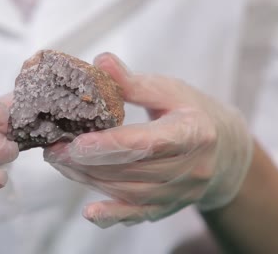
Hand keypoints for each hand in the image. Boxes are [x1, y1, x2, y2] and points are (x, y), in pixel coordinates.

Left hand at [44, 53, 252, 227]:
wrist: (223, 149)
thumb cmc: (192, 113)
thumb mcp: (169, 91)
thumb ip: (133, 83)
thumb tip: (100, 62)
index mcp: (193, 134)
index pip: (148, 144)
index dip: (110, 145)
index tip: (76, 142)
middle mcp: (190, 169)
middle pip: (132, 171)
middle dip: (88, 163)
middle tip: (54, 150)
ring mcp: (180, 193)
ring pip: (129, 192)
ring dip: (90, 180)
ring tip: (61, 164)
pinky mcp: (169, 206)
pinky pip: (139, 214)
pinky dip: (113, 215)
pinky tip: (90, 212)